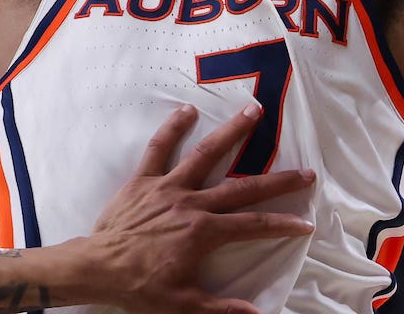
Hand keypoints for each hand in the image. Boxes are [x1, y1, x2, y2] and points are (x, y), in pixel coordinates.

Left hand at [80, 105, 315, 313]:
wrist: (97, 267)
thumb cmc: (140, 286)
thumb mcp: (183, 304)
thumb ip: (222, 309)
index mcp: (204, 232)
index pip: (253, 226)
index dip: (282, 225)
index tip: (305, 222)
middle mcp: (191, 203)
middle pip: (242, 188)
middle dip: (277, 181)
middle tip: (305, 171)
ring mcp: (168, 186)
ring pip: (205, 154)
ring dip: (232, 133)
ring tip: (255, 112)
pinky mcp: (144, 179)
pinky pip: (158, 148)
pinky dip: (172, 128)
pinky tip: (188, 110)